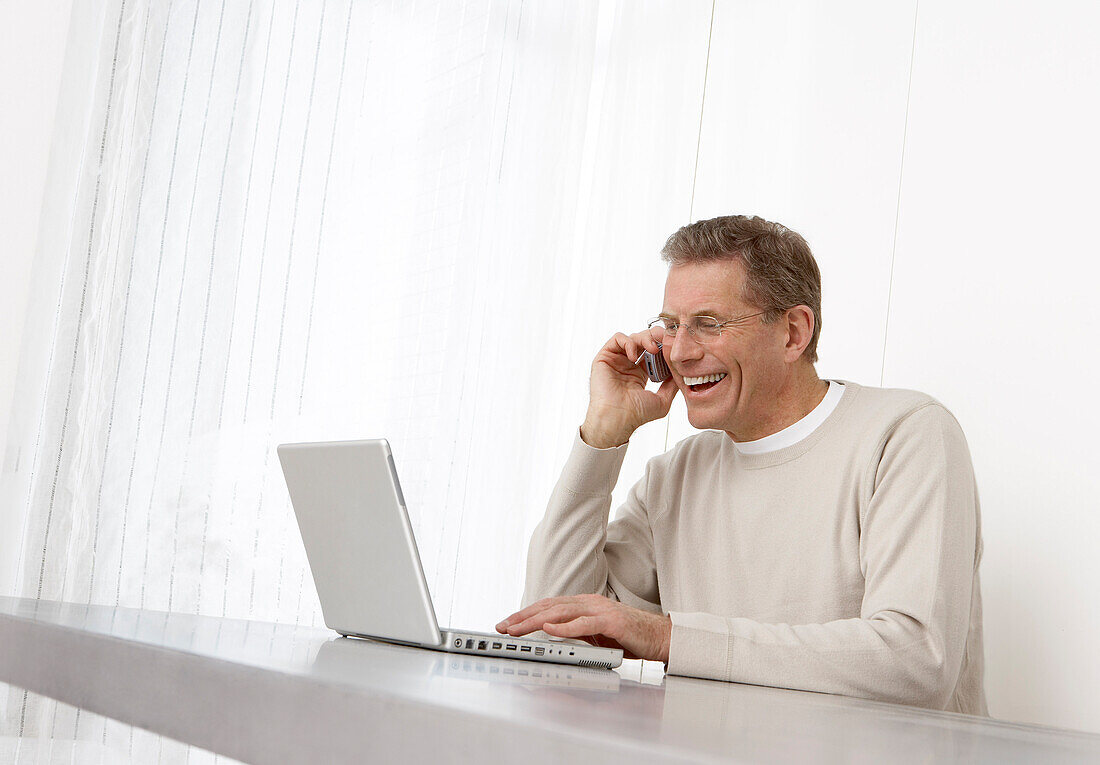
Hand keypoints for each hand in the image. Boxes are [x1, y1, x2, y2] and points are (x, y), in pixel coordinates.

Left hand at [496, 594, 671, 662]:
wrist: (660, 638)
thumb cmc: (629, 638)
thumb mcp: (596, 636)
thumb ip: (575, 633)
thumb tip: (551, 639)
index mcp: (584, 604)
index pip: (548, 606)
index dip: (526, 613)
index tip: (507, 622)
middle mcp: (589, 603)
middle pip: (549, 606)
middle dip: (523, 617)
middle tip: (503, 626)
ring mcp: (600, 610)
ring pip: (561, 613)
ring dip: (536, 621)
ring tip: (518, 628)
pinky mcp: (612, 621)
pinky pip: (584, 624)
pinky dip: (564, 627)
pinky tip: (549, 629)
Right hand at [581, 329, 678, 447]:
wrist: (617, 419)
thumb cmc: (636, 414)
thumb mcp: (663, 400)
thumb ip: (673, 385)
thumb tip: (682, 372)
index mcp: (641, 372)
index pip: (655, 351)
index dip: (665, 346)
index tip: (673, 347)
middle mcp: (628, 364)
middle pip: (645, 340)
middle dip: (657, 338)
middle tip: (665, 343)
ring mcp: (616, 360)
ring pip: (633, 337)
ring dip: (645, 338)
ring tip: (652, 349)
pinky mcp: (605, 357)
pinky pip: (617, 338)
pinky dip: (628, 341)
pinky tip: (634, 356)